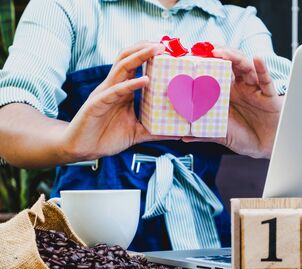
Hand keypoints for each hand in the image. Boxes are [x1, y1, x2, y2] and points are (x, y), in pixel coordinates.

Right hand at [60, 42, 174, 160]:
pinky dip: (130, 84)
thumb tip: (178, 134)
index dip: (149, 56)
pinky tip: (145, 80)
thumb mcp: (137, 133)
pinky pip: (115, 91)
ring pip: (121, 68)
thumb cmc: (107, 138)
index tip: (168, 51)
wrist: (82, 150)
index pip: (135, 66)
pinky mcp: (97, 104)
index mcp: (122, 91)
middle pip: (127, 59)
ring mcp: (104, 93)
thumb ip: (155, 131)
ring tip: (155, 50)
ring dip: (138, 56)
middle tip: (163, 44)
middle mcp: (113, 87)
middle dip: (144, 48)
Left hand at [183, 48, 282, 158]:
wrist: (267, 148)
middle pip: (229, 64)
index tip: (190, 58)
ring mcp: (255, 89)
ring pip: (246, 67)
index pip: (215, 73)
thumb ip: (204, 134)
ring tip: (221, 52)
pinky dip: (262, 68)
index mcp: (228, 94)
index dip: (205, 64)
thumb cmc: (246, 137)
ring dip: (234, 57)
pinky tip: (258, 59)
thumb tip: (184, 136)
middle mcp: (241, 87)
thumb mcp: (221, 135)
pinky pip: (266, 80)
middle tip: (203, 48)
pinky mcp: (269, 95)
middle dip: (218, 54)